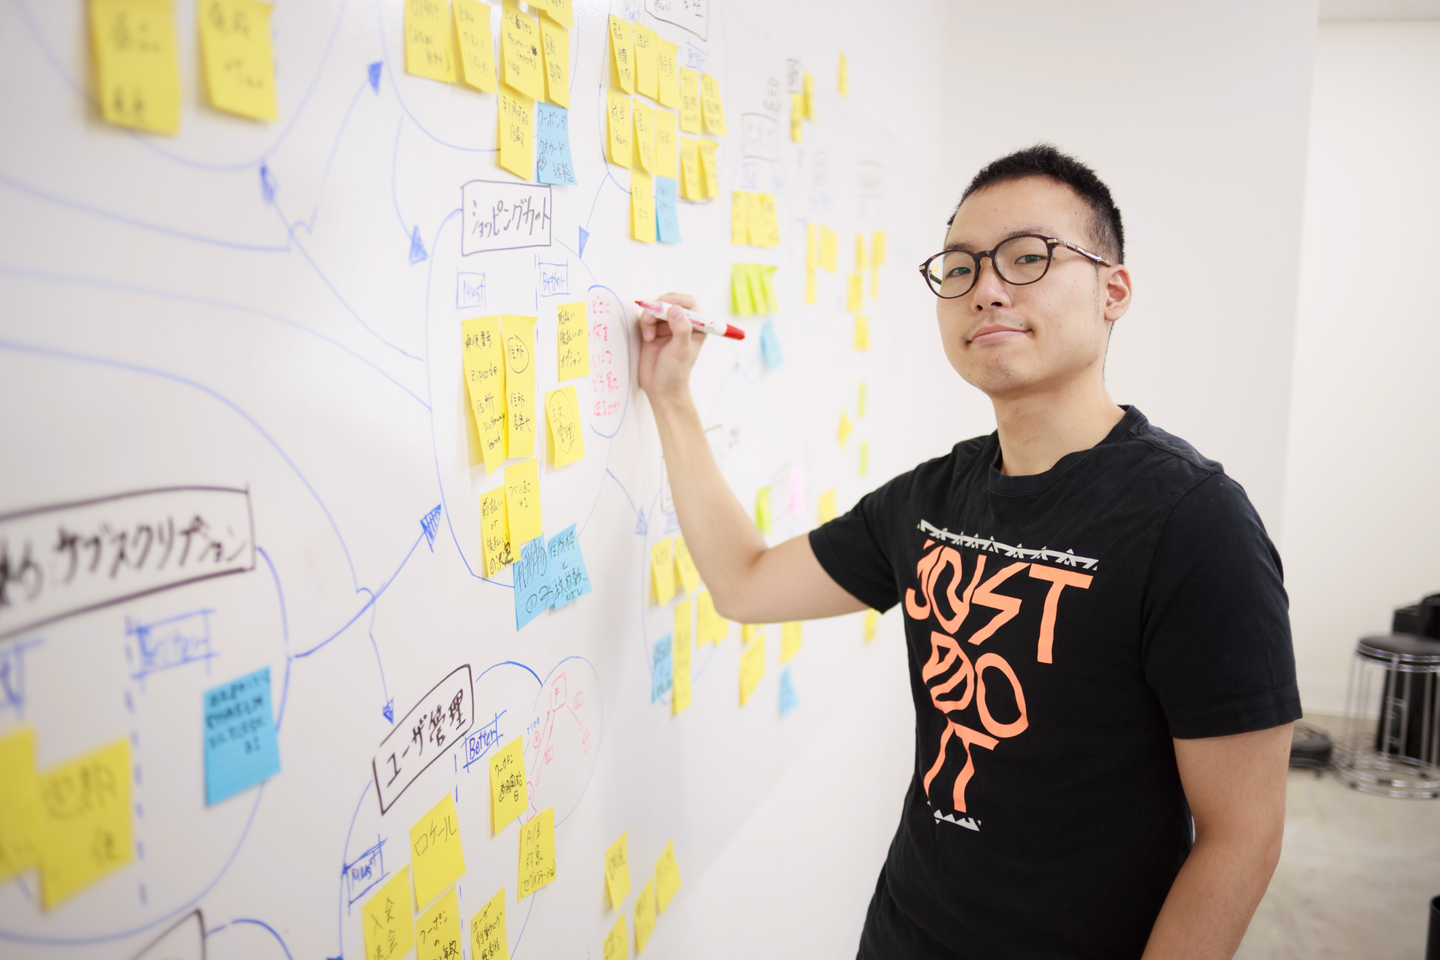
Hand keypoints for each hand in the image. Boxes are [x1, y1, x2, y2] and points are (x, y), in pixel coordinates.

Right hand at [637, 292, 705, 408]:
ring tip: (648, 335)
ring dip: (649, 318)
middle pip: (669, 303)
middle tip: (651, 314)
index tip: (665, 302)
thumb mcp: (680, 350)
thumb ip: (681, 329)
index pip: (689, 303)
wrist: (660, 387)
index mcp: (696, 327)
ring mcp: (667, 327)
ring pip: (656, 309)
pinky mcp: (654, 330)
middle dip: (659, 308)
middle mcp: (682, 324)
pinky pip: (647, 318)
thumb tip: (675, 309)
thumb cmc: (675, 372)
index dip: (676, 299)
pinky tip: (647, 338)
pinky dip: (645, 324)